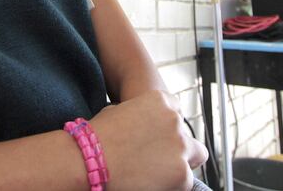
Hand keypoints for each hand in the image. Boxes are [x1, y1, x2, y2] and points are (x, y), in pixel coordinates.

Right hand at [90, 91, 207, 190]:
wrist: (88, 159)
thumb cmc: (96, 136)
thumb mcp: (118, 112)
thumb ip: (139, 116)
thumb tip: (140, 129)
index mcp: (160, 100)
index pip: (176, 112)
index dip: (165, 129)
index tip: (157, 140)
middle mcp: (175, 121)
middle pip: (189, 138)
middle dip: (179, 149)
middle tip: (161, 161)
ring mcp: (180, 147)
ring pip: (193, 159)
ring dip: (178, 167)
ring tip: (155, 175)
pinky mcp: (182, 174)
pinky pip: (185, 182)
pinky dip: (172, 185)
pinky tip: (151, 184)